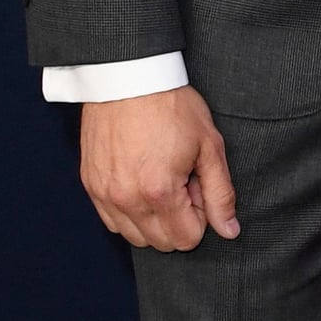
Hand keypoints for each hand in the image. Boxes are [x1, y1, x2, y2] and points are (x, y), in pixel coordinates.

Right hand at [80, 86, 239, 251]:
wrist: (128, 77)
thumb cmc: (171, 106)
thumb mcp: (209, 146)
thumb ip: (220, 194)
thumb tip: (229, 231)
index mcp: (159, 191)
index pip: (186, 239)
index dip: (200, 216)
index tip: (198, 186)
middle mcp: (127, 199)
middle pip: (161, 243)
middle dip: (179, 220)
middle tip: (181, 181)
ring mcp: (104, 193)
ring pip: (134, 237)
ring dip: (153, 219)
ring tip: (160, 180)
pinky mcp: (90, 185)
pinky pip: (112, 221)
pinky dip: (130, 212)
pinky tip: (140, 182)